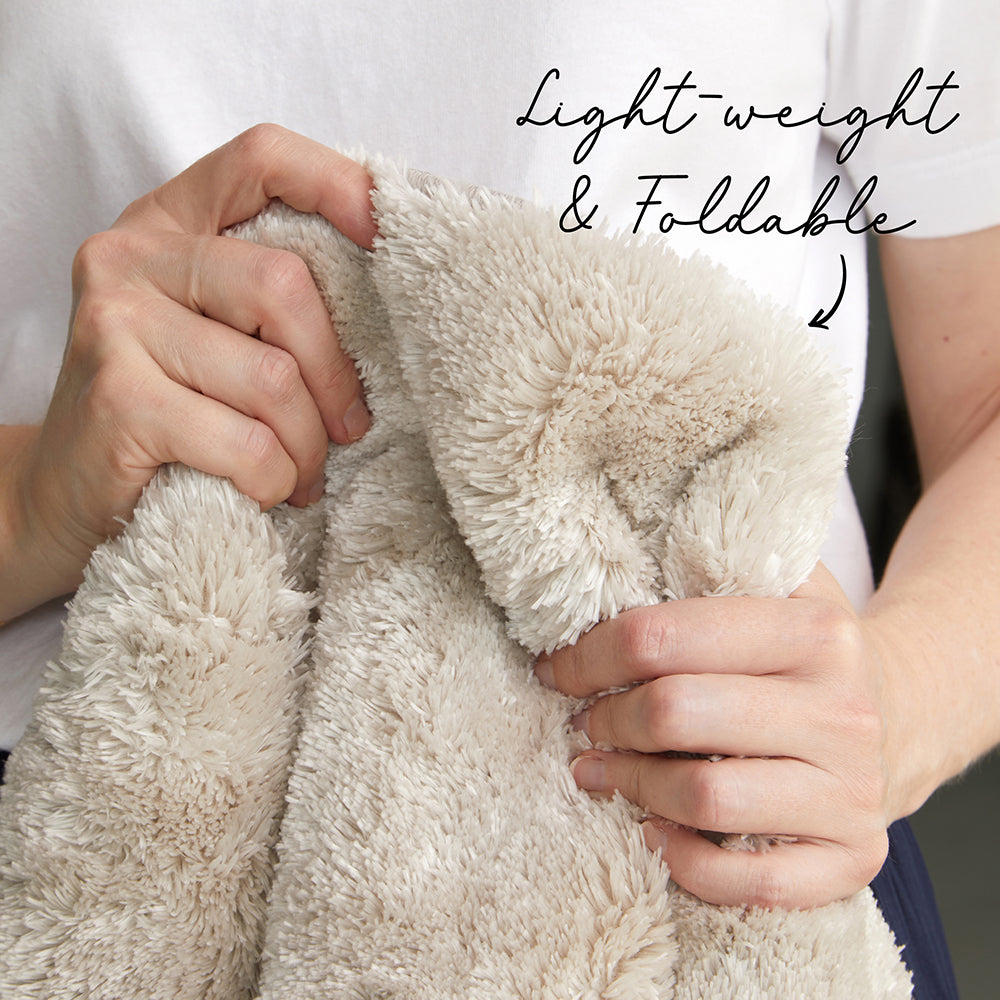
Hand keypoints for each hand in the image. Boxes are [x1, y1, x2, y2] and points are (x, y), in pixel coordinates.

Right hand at [6, 125, 373, 618]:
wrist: (68, 490)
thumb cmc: (165, 409)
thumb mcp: (212, 333)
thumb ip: (267, 302)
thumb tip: (385, 313)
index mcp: (167, 222)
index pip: (261, 159)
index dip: (336, 183)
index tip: (386, 236)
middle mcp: (131, 254)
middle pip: (284, 285)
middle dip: (335, 376)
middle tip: (347, 428)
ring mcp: (116, 322)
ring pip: (273, 380)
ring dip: (307, 446)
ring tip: (303, 473)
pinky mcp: (118, 398)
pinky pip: (247, 445)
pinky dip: (274, 480)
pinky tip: (264, 491)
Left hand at [535, 564, 891, 908]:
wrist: (897, 713)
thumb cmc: (804, 652)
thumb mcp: (777, 587)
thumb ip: (709, 567)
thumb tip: (607, 568)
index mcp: (815, 630)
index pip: (663, 636)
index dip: (590, 655)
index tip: (560, 667)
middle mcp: (841, 711)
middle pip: (674, 713)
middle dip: (607, 718)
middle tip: (585, 721)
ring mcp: (851, 792)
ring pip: (704, 796)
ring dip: (632, 785)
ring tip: (604, 770)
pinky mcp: (852, 859)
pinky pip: (751, 882)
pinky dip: (686, 862)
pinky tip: (655, 832)